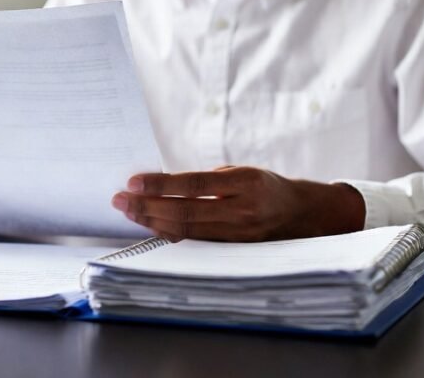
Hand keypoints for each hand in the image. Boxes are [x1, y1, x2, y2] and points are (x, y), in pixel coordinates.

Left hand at [111, 166, 364, 241]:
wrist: (303, 215)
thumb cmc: (266, 187)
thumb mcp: (242, 172)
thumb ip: (208, 180)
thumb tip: (163, 185)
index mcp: (246, 183)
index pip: (195, 185)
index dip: (161, 184)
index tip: (133, 181)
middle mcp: (242, 211)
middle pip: (185, 212)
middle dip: (147, 206)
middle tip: (119, 199)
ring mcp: (238, 235)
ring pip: (187, 232)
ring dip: (153, 222)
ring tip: (129, 211)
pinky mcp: (233, 251)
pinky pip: (196, 243)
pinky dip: (170, 235)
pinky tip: (151, 227)